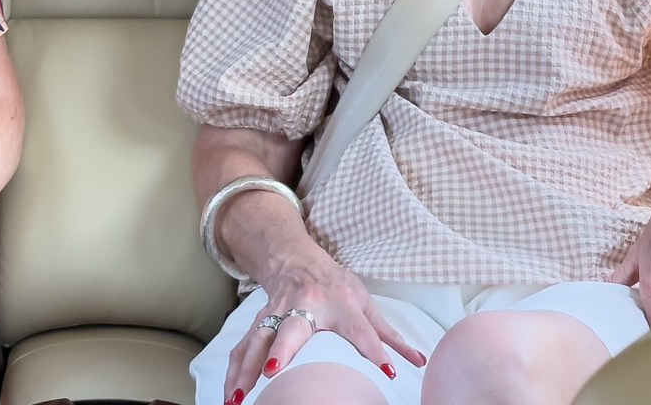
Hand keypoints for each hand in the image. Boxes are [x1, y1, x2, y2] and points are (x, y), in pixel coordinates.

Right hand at [222, 246, 424, 404]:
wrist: (296, 259)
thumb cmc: (336, 285)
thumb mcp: (365, 302)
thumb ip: (389, 335)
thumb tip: (420, 362)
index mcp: (342, 302)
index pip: (361, 328)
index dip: (375, 350)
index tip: (387, 371)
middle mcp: (307, 304)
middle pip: (294, 326)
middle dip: (282, 348)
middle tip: (275, 371)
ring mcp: (278, 311)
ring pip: (259, 339)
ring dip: (246, 368)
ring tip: (239, 397)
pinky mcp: (260, 320)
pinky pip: (243, 346)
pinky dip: (234, 370)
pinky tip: (230, 393)